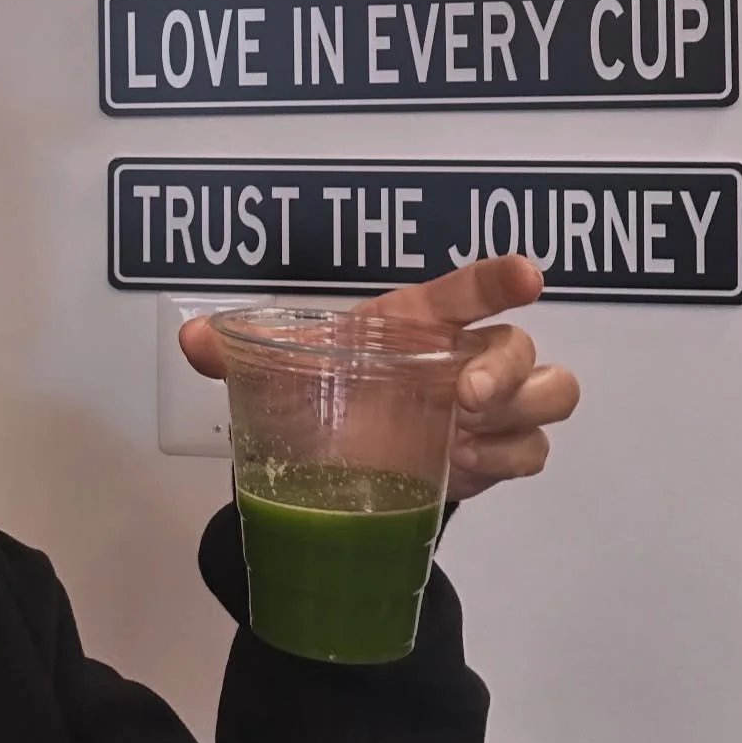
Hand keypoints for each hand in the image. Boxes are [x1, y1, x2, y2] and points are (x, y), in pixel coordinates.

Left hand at [177, 255, 579, 502]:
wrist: (344, 458)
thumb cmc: (327, 393)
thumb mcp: (282, 373)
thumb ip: (237, 352)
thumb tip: (191, 340)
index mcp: (419, 320)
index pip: (471, 289)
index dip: (501, 277)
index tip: (526, 276)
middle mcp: (465, 355)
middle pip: (524, 347)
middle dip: (510, 370)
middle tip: (465, 398)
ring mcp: (490, 406)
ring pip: (550, 394)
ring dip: (521, 413)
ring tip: (466, 437)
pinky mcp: (497, 453)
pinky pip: (533, 451)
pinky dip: (510, 458)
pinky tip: (465, 466)